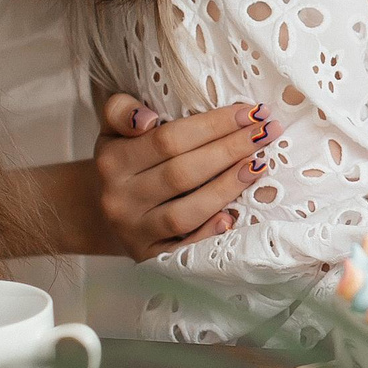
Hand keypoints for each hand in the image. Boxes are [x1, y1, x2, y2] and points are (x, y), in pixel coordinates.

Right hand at [93, 94, 271, 259]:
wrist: (100, 212)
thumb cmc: (124, 161)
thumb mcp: (113, 130)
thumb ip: (122, 111)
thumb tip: (148, 119)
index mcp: (113, 160)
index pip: (168, 139)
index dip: (213, 124)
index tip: (251, 112)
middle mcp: (120, 198)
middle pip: (182, 173)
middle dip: (230, 150)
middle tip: (267, 132)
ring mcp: (135, 231)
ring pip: (185, 213)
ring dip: (226, 188)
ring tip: (258, 165)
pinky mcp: (149, 257)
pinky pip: (183, 249)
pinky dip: (208, 233)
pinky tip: (233, 218)